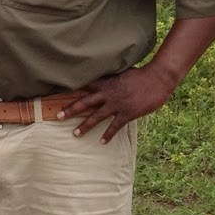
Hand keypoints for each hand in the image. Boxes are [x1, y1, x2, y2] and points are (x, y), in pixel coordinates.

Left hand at [58, 65, 177, 142]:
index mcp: (106, 83)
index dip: (70, 89)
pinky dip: (109, 135)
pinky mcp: (128, 113)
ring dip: (85, 126)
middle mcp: (108, 94)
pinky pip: (115, 126)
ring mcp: (117, 104)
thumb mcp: (121, 73)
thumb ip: (110, 78)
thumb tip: (101, 79)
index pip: (84, 85)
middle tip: (58, 116)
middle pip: (85, 102)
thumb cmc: (141, 75)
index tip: (57, 93)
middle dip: (71, 109)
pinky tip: (102, 142)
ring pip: (97, 117)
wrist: (158, 78)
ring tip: (75, 134)